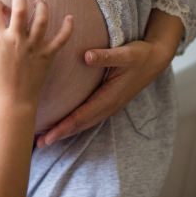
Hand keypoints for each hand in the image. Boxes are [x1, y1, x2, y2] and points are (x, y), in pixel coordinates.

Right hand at [0, 0, 73, 106]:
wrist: (15, 101)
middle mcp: (17, 40)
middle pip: (21, 10)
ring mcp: (34, 47)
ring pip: (41, 20)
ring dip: (42, 7)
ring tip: (39, 3)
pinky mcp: (48, 55)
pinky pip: (61, 39)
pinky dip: (68, 28)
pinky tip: (70, 18)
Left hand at [36, 9, 183, 147]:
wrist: (156, 60)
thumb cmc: (140, 55)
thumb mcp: (125, 53)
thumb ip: (106, 56)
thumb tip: (87, 56)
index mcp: (110, 97)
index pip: (82, 115)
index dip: (65, 126)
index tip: (49, 134)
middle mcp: (109, 106)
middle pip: (81, 124)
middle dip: (60, 134)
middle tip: (39, 142)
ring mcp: (109, 106)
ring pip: (84, 123)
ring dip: (66, 132)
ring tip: (46, 138)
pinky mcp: (108, 103)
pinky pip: (88, 117)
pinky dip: (74, 124)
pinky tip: (63, 125)